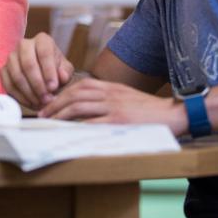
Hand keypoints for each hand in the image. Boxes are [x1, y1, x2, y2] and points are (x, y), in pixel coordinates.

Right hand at [0, 32, 74, 109]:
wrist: (42, 71)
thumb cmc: (55, 69)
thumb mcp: (65, 69)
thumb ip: (65, 72)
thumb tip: (61, 77)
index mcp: (42, 40)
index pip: (44, 53)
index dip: (49, 71)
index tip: (53, 88)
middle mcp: (24, 45)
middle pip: (28, 64)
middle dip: (37, 84)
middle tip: (46, 98)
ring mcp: (11, 57)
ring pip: (17, 75)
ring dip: (29, 92)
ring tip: (39, 102)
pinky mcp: (4, 69)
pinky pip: (8, 83)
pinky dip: (19, 96)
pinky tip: (30, 102)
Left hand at [39, 78, 187, 134]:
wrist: (174, 114)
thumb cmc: (149, 109)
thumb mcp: (125, 96)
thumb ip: (107, 98)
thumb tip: (85, 106)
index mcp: (110, 87)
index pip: (79, 86)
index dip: (62, 94)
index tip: (50, 103)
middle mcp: (110, 94)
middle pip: (74, 94)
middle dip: (55, 104)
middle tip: (43, 113)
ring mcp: (114, 107)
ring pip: (79, 106)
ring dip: (61, 114)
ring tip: (50, 121)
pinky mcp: (120, 120)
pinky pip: (93, 122)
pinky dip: (78, 126)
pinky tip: (68, 131)